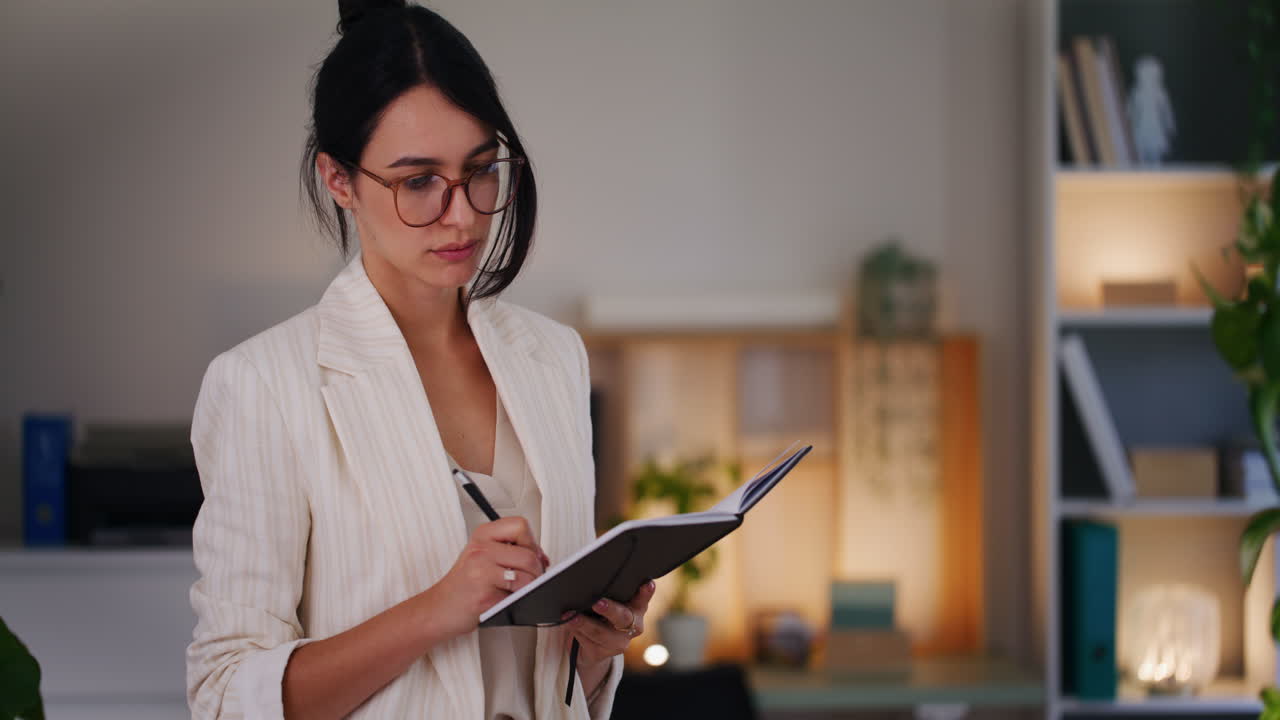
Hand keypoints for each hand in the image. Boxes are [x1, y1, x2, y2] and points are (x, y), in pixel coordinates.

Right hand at [425, 516, 549, 638]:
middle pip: (529, 553)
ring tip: (517, 591)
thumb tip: (542, 558)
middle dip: (536, 570)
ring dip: (530, 587)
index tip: (530, 555)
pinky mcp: (484, 594)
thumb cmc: (463, 584)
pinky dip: (519, 600)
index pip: (521, 525)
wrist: (439, 608)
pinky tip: (506, 600)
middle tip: (528, 580)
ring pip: (527, 575)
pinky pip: (517, 595)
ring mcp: (481, 571)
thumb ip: (510, 550)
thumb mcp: (483, 556)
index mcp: (483, 534)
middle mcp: (481, 549)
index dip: (532, 542)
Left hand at [565, 579, 657, 673]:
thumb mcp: (605, 602)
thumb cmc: (598, 614)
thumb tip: (592, 581)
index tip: (647, 584)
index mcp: (636, 608)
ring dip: (584, 623)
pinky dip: (577, 632)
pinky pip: (589, 642)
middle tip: (597, 602)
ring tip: (571, 616)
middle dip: (610, 610)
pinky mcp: (603, 654)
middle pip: (623, 617)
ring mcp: (619, 643)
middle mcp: (633, 626)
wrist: (588, 646)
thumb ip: (607, 594)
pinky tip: (570, 624)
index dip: (646, 593)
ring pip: (601, 633)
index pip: (643, 599)